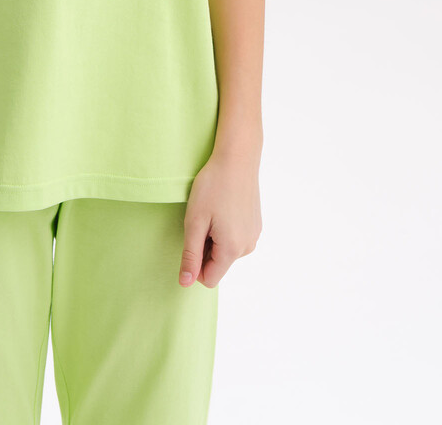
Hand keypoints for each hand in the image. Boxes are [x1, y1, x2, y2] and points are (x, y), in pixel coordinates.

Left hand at [179, 147, 262, 288]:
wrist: (237, 158)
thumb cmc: (213, 187)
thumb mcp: (194, 221)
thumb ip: (190, 255)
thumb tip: (185, 283)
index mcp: (232, 249)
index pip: (208, 278)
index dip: (194, 263)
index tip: (190, 237)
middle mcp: (247, 247)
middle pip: (217, 264)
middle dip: (204, 248)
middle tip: (201, 219)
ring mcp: (254, 236)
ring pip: (226, 251)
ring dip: (214, 238)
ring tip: (212, 211)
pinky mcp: (255, 225)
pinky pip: (235, 239)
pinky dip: (225, 229)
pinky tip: (223, 206)